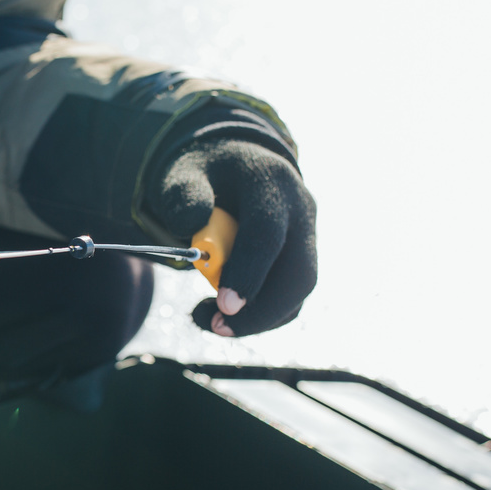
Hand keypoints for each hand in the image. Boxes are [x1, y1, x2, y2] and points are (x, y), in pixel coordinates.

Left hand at [146, 138, 316, 335]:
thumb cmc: (206, 172)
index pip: (268, 233)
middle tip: (217, 327)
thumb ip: (183, 195)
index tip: (224, 306)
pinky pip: (290, 296)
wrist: (236, 163)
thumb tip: (190, 225)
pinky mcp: (301, 257)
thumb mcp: (184, 173)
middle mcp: (300, 209)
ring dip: (258, 318)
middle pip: (299, 274)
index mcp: (270, 182)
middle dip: (261, 311)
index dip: (249, 272)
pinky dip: (260, 314)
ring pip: (298, 292)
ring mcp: (307, 235)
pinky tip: (223, 312)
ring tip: (208, 318)